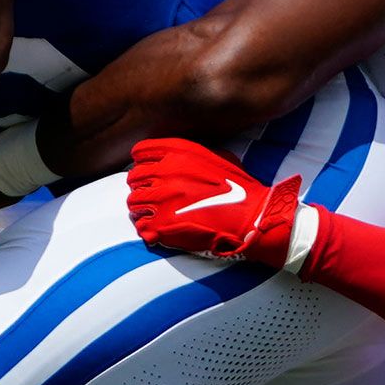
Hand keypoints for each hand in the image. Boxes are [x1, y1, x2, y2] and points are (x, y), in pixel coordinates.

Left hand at [126, 137, 302, 265]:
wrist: (251, 217)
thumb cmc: (238, 188)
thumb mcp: (216, 156)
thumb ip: (188, 154)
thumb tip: (171, 158)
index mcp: (177, 152)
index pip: (140, 153)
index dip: (144, 164)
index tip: (151, 175)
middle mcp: (166, 172)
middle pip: (134, 178)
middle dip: (142, 188)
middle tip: (154, 198)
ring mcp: (162, 199)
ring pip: (133, 202)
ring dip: (143, 209)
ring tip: (155, 215)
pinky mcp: (163, 225)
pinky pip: (141, 226)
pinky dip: (148, 229)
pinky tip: (160, 231)